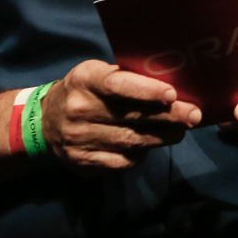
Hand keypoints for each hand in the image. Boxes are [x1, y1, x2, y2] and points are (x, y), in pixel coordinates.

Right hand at [42, 59, 201, 173]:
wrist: (44, 122)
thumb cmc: (85, 92)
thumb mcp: (97, 74)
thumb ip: (127, 79)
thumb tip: (175, 87)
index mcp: (84, 79)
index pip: (118, 85)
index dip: (147, 91)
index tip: (173, 95)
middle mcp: (78, 109)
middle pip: (131, 117)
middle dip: (168, 117)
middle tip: (193, 115)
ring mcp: (78, 139)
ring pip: (130, 142)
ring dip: (161, 137)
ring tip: (180, 131)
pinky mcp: (82, 163)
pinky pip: (121, 162)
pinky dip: (140, 155)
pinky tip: (151, 145)